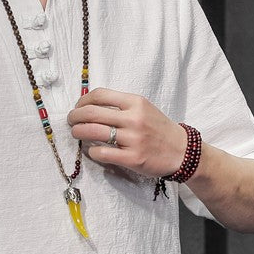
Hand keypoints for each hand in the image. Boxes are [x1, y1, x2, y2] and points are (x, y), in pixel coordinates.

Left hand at [67, 87, 187, 178]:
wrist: (181, 151)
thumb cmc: (159, 129)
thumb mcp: (144, 109)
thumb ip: (121, 106)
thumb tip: (91, 106)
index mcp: (135, 102)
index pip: (100, 95)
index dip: (82, 101)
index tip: (78, 107)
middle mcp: (133, 119)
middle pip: (92, 113)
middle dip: (75, 117)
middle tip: (71, 121)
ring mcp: (133, 139)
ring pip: (94, 132)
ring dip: (79, 133)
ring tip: (76, 134)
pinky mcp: (132, 158)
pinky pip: (102, 153)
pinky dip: (92, 151)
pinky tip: (92, 150)